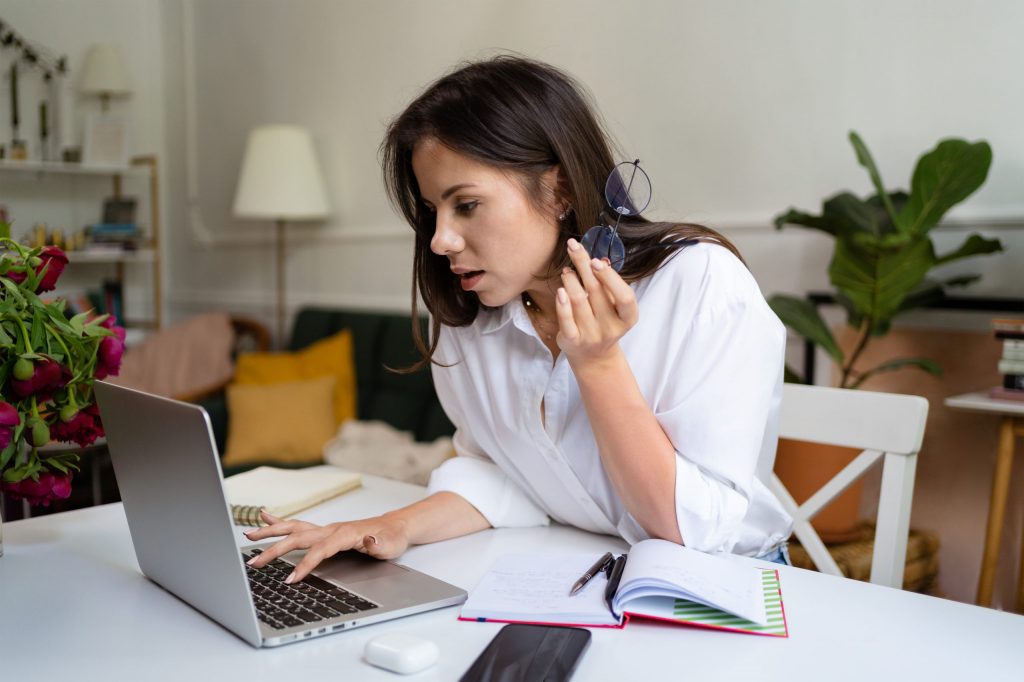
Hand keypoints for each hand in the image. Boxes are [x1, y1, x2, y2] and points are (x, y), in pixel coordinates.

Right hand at [243, 510, 409, 582]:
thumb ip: (377, 544)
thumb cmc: (391, 537)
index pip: (319, 550)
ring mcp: (325, 528)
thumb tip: (368, 539)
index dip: (304, 564)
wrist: (394, 527)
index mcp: (343, 534)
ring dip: (270, 532)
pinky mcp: (324, 530)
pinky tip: (264, 516)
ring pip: (293, 528)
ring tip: (248, 535)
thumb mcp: (389, 544)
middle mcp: (330, 529)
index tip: (290, 579)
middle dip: (275, 550)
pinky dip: (280, 520)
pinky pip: (298, 524)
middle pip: (297, 537)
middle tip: (254, 563)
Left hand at [556, 238, 638, 363]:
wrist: (592, 357)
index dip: (611, 277)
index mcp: (627, 318)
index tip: (595, 261)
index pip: (625, 296)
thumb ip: (608, 285)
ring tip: (567, 271)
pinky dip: (562, 304)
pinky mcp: (573, 341)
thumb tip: (601, 260)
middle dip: (583, 265)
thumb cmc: (603, 323)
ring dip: (570, 280)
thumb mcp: (612, 306)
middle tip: (573, 247)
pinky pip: (566, 321)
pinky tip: (560, 290)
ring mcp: (592, 336)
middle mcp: (611, 328)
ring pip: (579, 300)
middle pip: (596, 291)